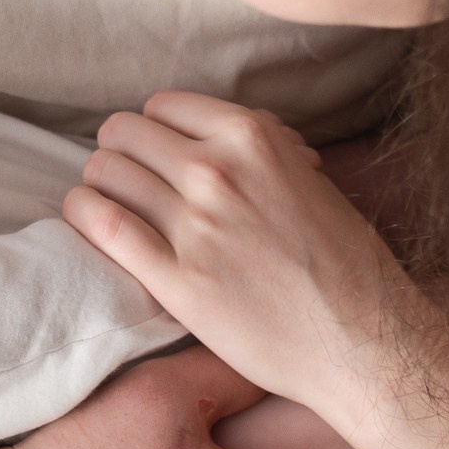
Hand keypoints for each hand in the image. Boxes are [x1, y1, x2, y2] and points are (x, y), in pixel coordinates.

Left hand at [65, 91, 406, 416]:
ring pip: (106, 172)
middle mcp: (218, 171)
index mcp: (252, 138)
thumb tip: (222, 132)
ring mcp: (195, 225)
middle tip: (127, 178)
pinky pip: (104, 225)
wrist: (365, 342)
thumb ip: (261, 149)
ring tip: (108, 202)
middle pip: (125, 133)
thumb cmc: (345, 264)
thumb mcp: (309, 180)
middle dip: (121, 151)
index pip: (163, 106)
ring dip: (99, 183)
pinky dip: (84, 214)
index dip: (155, 130)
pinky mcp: (178, 281)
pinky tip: (88, 219)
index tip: (156, 153)